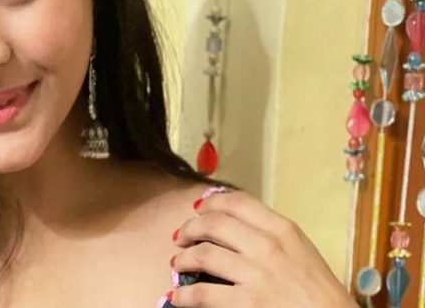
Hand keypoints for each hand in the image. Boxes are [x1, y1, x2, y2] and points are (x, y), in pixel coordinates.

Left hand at [167, 190, 355, 307]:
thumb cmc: (321, 292)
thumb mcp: (301, 251)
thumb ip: (271, 235)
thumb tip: (234, 226)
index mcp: (282, 229)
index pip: (237, 202)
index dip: (210, 202)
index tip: (197, 208)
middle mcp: (267, 246)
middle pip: (214, 223)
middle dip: (190, 228)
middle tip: (181, 236)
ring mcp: (256, 274)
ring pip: (203, 254)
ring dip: (184, 258)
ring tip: (178, 262)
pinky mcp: (247, 303)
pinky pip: (202, 294)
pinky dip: (184, 294)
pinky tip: (177, 295)